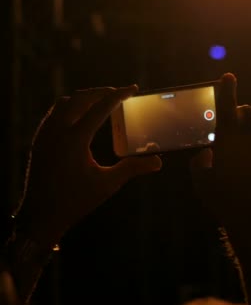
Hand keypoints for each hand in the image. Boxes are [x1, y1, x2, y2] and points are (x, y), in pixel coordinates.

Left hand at [18, 85, 161, 243]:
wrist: (39, 215)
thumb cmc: (75, 201)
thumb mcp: (107, 184)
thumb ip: (132, 168)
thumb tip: (157, 161)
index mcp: (74, 140)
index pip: (100, 108)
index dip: (119, 95)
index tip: (132, 88)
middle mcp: (56, 132)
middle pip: (81, 98)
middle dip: (102, 92)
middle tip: (120, 93)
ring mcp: (45, 135)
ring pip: (65, 102)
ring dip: (85, 98)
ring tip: (102, 102)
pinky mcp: (39, 140)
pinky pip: (55, 113)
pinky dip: (71, 107)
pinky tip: (82, 117)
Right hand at [190, 73, 250, 229]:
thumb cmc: (225, 202)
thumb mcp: (201, 184)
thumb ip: (199, 163)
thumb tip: (206, 152)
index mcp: (228, 139)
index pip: (226, 105)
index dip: (226, 88)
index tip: (228, 77)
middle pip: (248, 111)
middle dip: (240, 112)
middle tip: (235, 123)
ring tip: (248, 144)